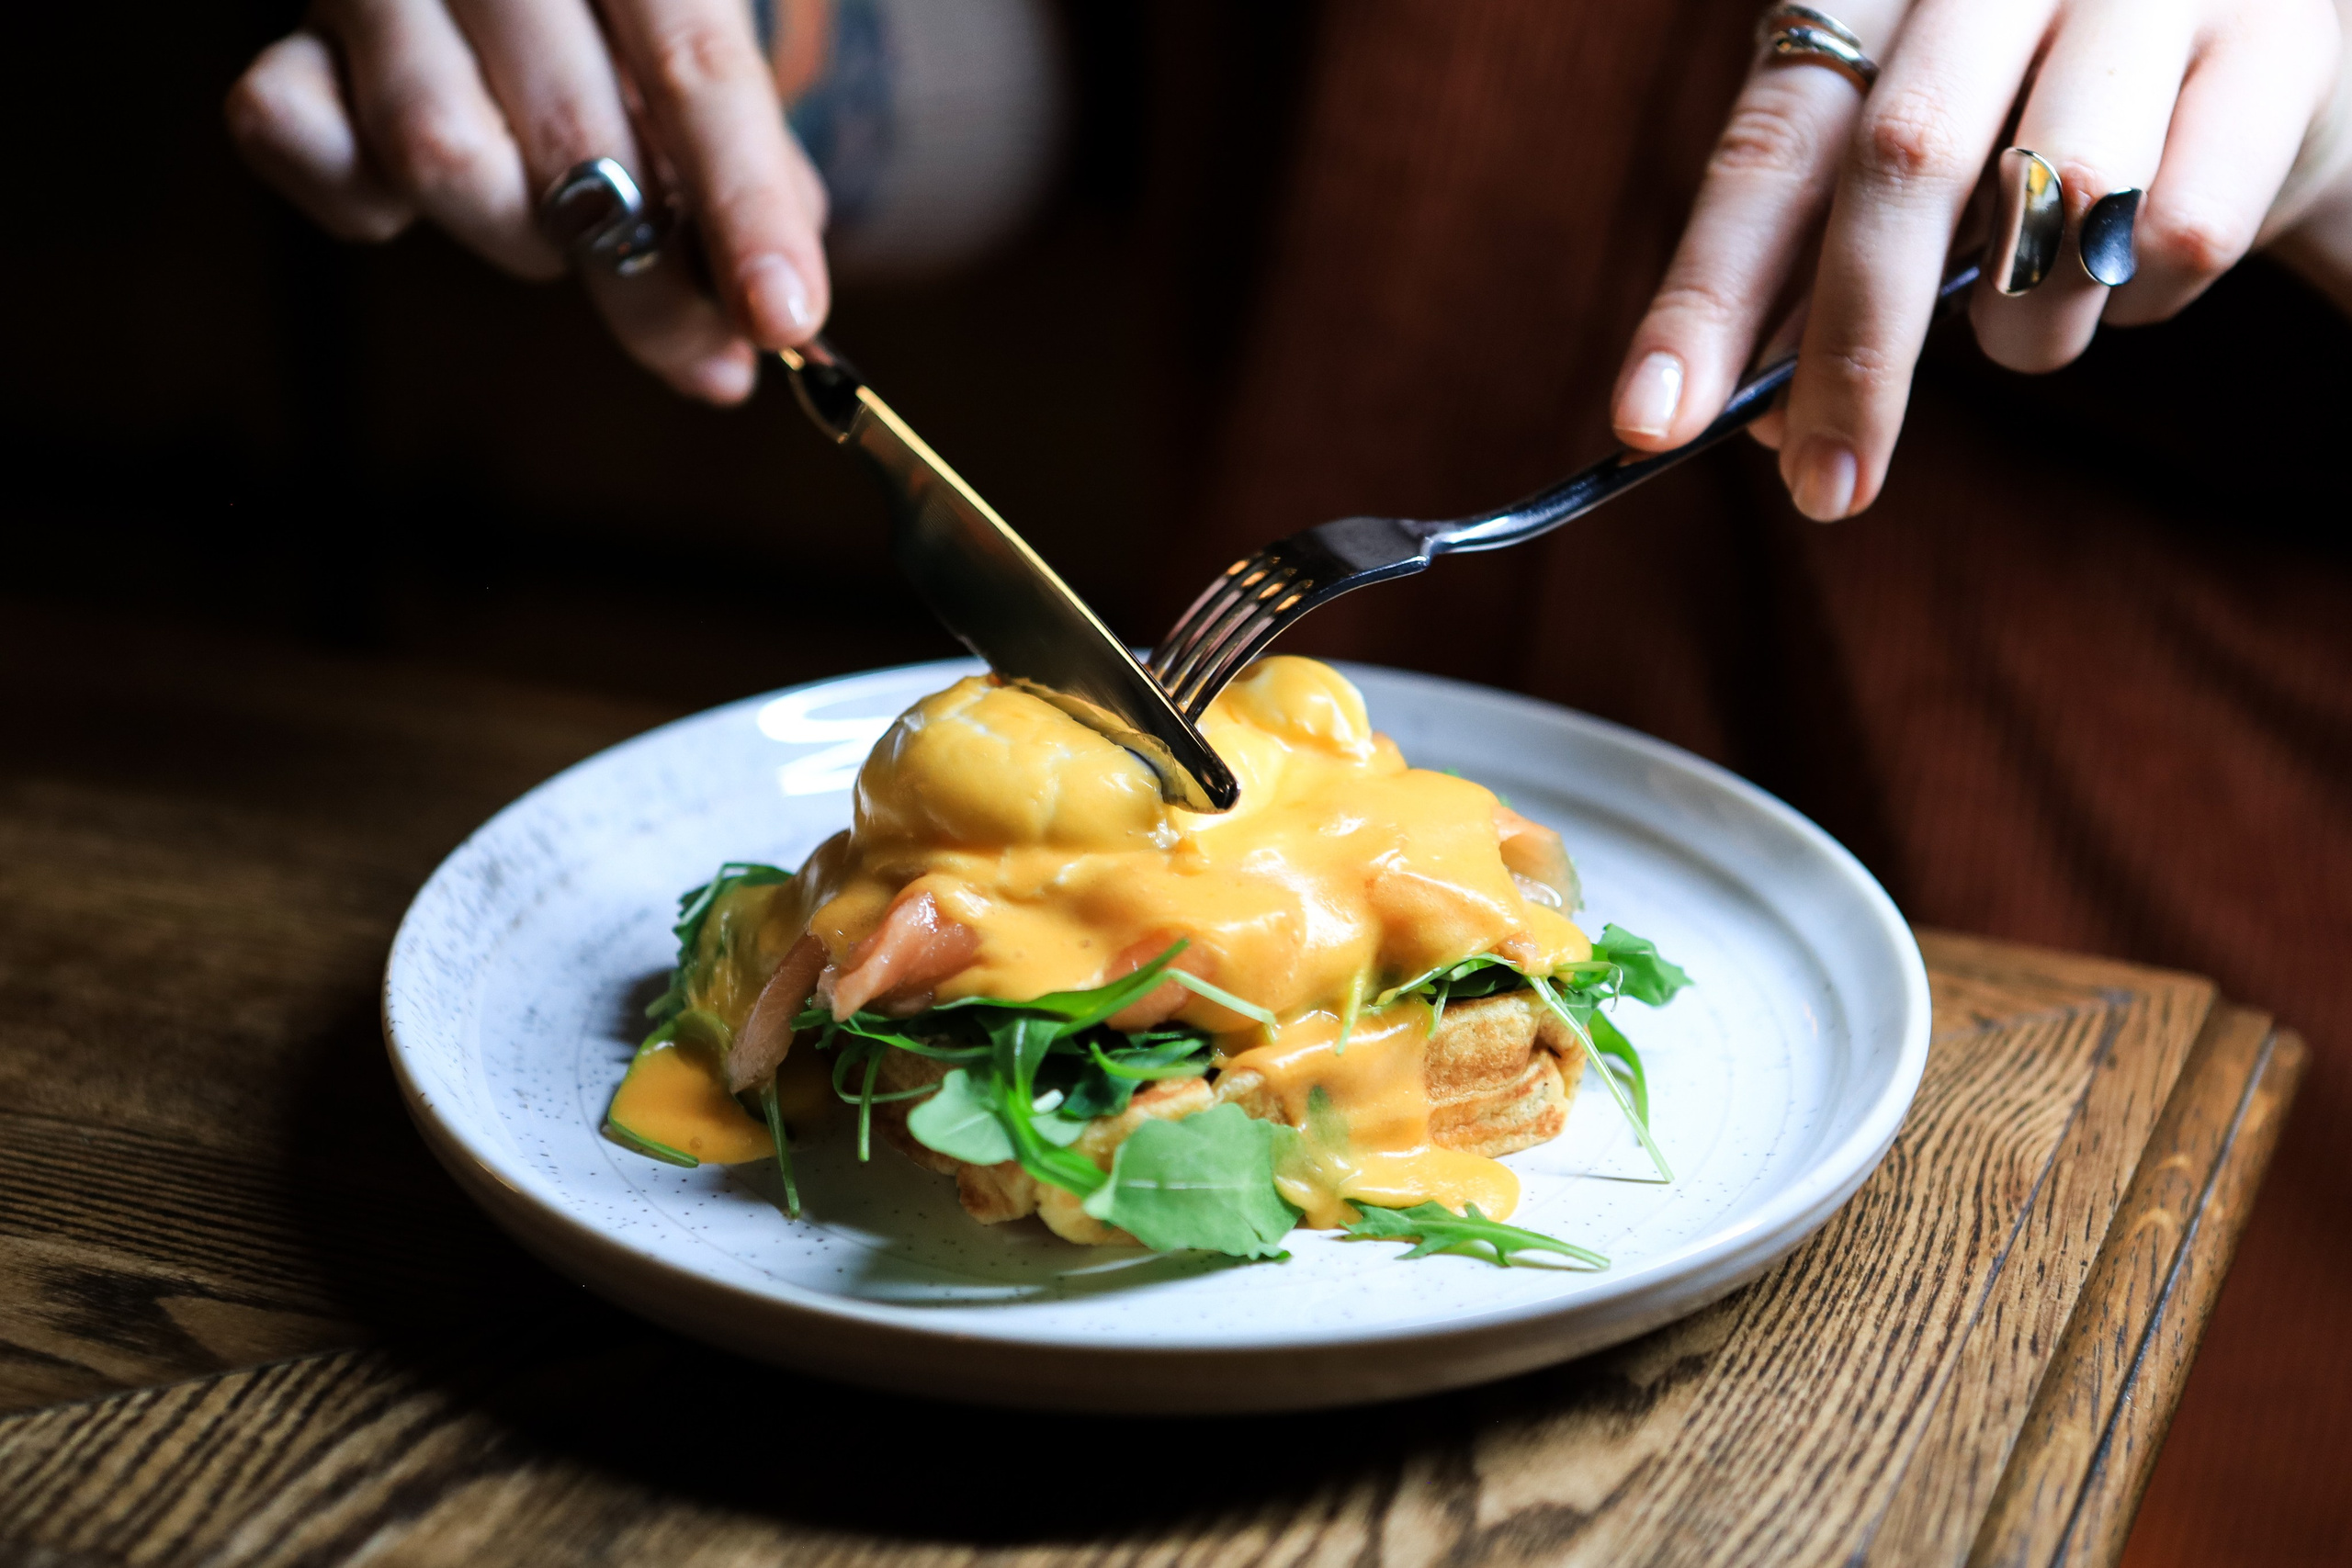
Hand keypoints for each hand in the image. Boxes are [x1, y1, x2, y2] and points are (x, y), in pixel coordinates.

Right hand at [225, 0, 831, 403]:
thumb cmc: (622, 28)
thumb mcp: (699, 64)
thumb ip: (752, 172)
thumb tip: (776, 318)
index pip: (694, 64)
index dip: (745, 204)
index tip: (784, 320)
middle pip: (575, 137)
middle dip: (648, 275)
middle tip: (704, 352)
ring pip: (443, 156)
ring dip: (520, 235)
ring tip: (556, 223)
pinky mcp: (285, 46)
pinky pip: (295, 138)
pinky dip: (366, 202)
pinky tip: (415, 195)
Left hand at [1609, 0, 2346, 518]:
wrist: (2269, 26)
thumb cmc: (2042, 108)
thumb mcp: (1915, 158)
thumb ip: (1825, 266)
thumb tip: (1760, 417)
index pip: (1768, 148)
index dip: (1704, 294)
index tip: (1651, 422)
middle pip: (1899, 166)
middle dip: (1855, 356)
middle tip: (1826, 490)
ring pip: (2057, 209)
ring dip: (2026, 326)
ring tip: (2033, 315)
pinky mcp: (2283, 45)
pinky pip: (2182, 234)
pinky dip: (2141, 297)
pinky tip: (2139, 260)